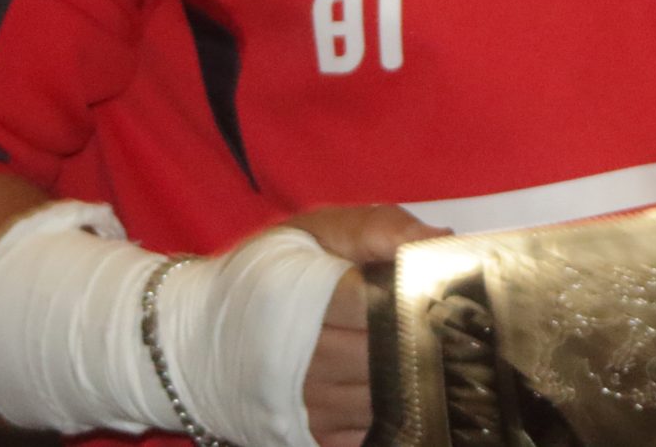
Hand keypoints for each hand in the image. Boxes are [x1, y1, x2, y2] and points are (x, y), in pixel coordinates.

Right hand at [285, 204, 447, 446]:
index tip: (452, 289)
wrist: (194, 340)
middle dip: (427, 340)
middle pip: (390, 357)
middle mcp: (303, 360)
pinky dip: (399, 415)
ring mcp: (308, 406)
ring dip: (418, 380)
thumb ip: (376, 228)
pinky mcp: (312, 437)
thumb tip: (438, 239)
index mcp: (300, 299)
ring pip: (388, 399)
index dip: (421, 295)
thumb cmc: (263, 276)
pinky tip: (414, 391)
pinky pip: (372, 434)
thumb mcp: (312, 232)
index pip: (380, 303)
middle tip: (461, 325)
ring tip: (445, 355)